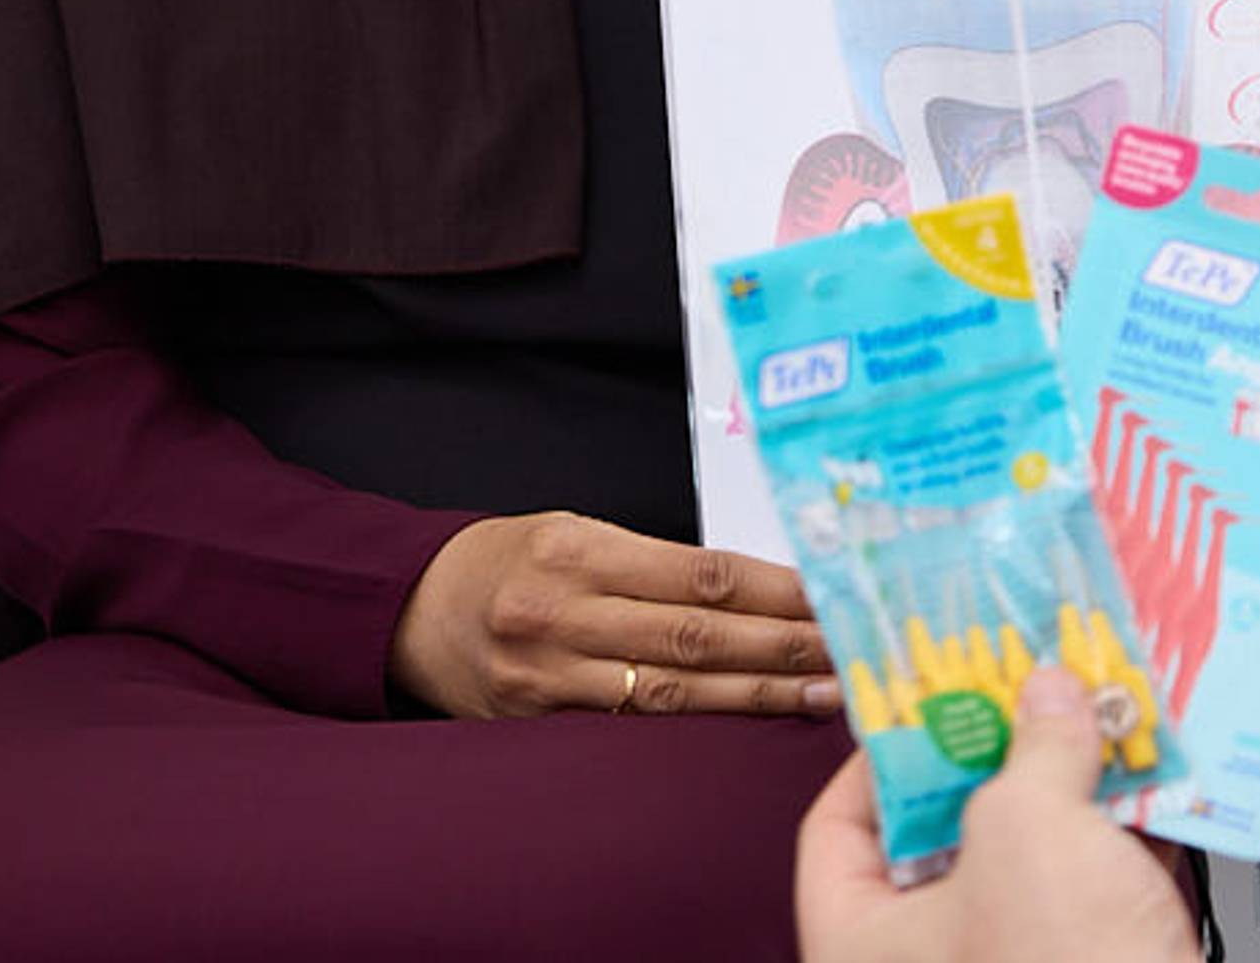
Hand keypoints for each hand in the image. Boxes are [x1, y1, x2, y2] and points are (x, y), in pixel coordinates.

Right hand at [388, 509, 839, 719]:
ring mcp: (550, 676)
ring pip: (674, 692)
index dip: (773, 589)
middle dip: (782, 645)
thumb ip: (651, 559)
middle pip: (697, 636)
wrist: (411, 610)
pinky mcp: (540, 723)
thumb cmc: (509, 560)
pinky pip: (632, 727)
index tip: (829, 597)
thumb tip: (752, 582)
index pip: (699, 573)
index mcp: (578, 548)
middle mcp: (563, 612)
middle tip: (848, 650)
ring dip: (757, 696)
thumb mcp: (572, 530)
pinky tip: (746, 725)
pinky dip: (698, 729)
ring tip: (822, 694)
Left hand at [794, 666, 1197, 962]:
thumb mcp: (1031, 828)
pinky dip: (1117, 834)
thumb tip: (1047, 699)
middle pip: (943, 833)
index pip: (836, 831)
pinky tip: (1148, 782)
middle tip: (1020, 697)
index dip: (880, 755)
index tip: (925, 702)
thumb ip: (1032, 747)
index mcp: (863, 947)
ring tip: (1093, 720)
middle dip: (996, 757)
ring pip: (1026, 856)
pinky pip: (1089, 887)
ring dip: (1068, 785)